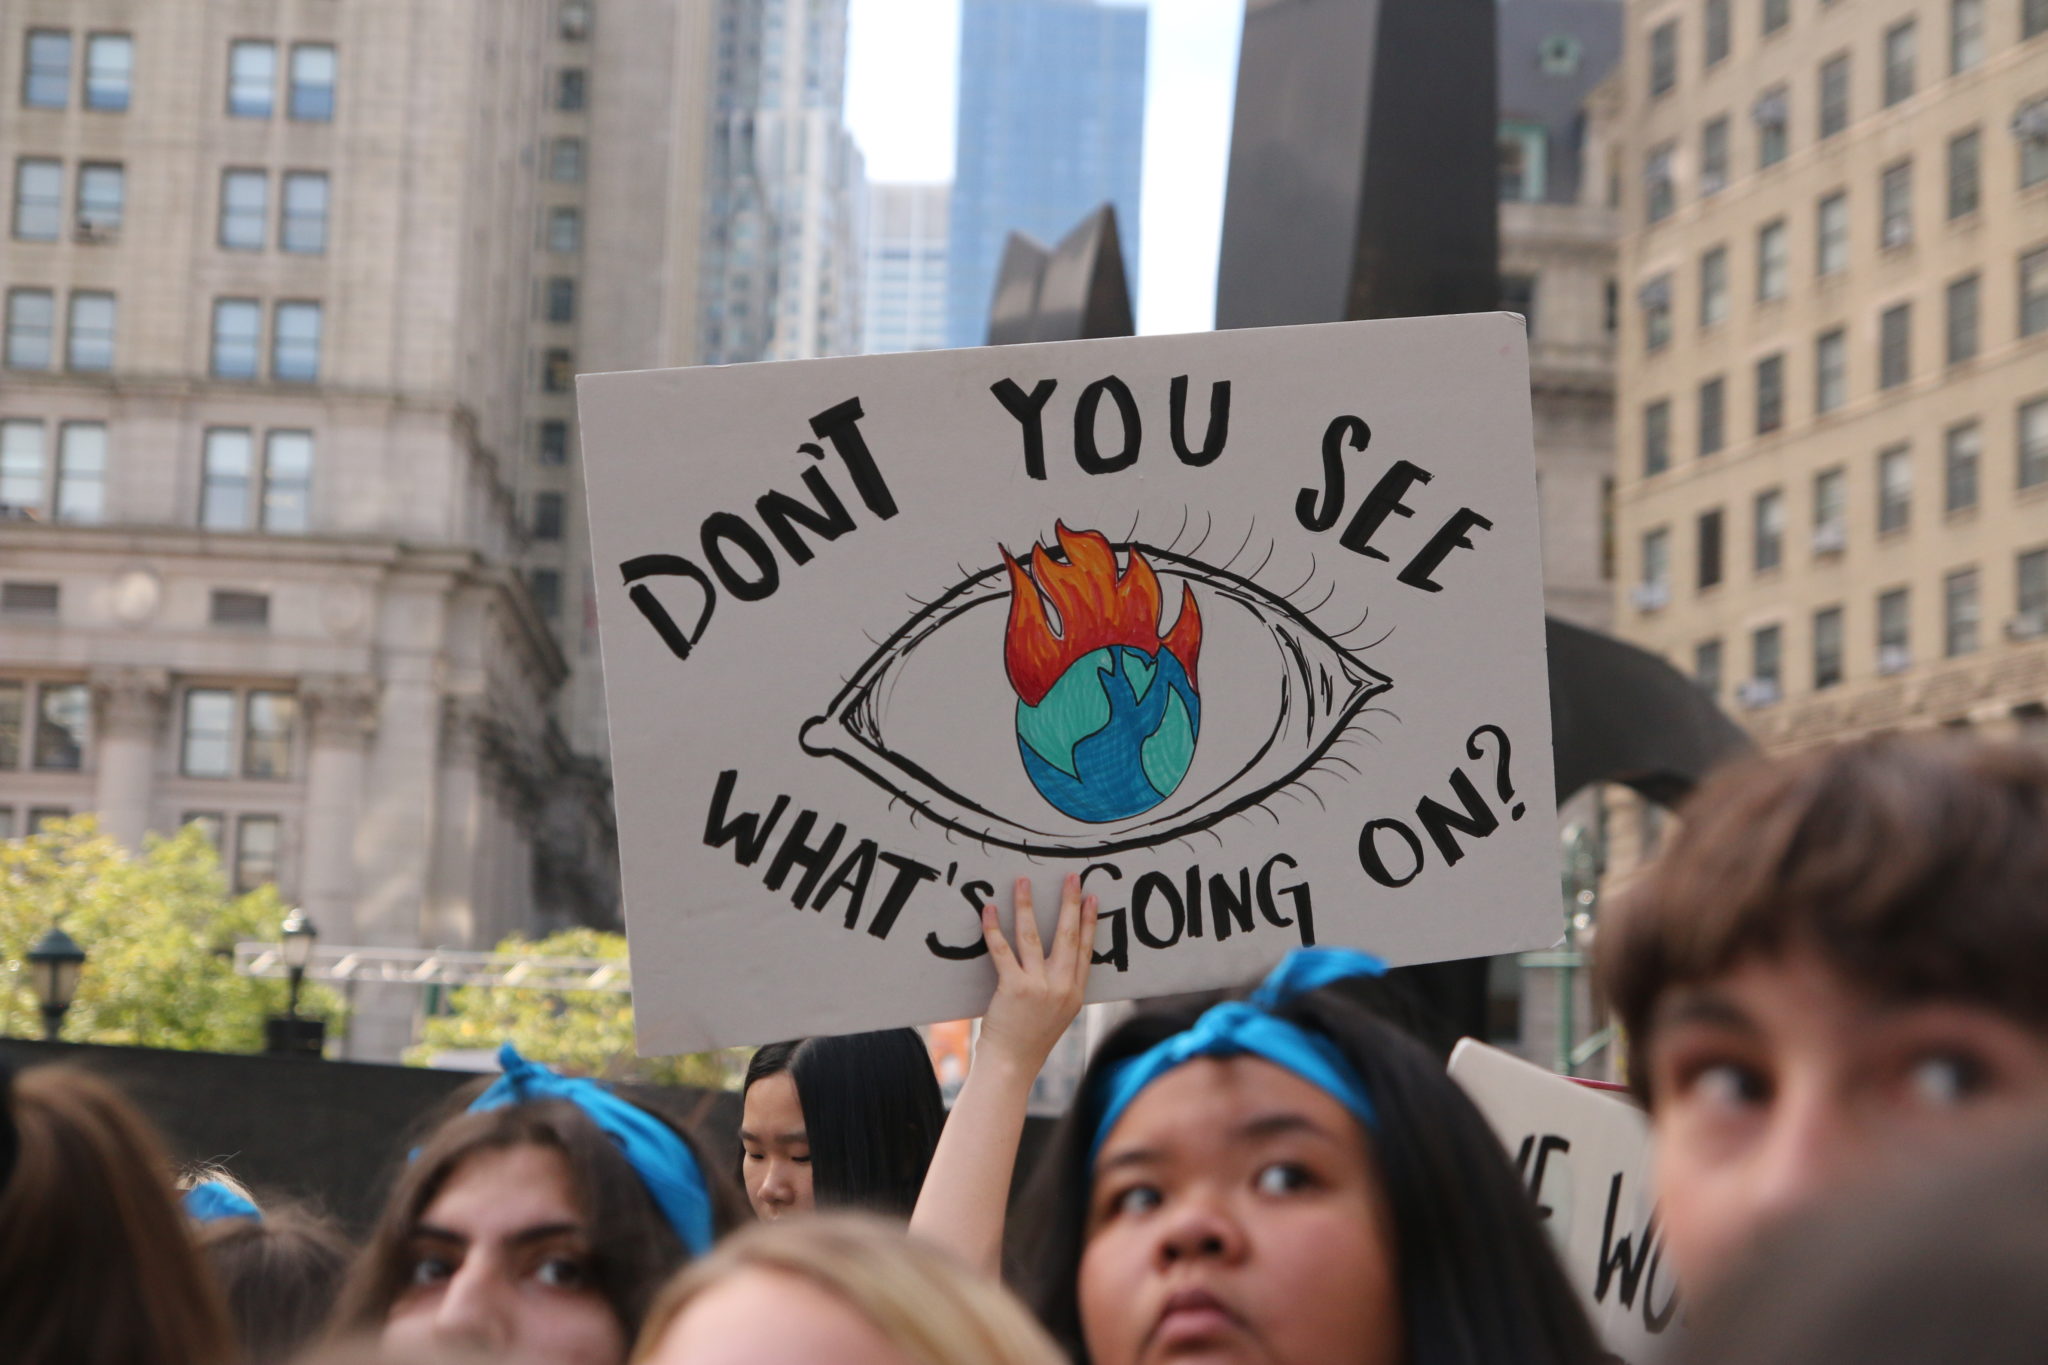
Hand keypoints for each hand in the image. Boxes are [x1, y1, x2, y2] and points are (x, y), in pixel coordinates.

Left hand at [975, 874, 1096, 1071]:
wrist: (1012, 1066)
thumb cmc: (1029, 1041)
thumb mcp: (1057, 1016)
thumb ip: (1060, 990)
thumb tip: (1056, 965)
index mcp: (1075, 993)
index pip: (1086, 950)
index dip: (1090, 923)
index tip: (1092, 899)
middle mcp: (1061, 987)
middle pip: (1069, 937)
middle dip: (1070, 903)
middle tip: (1071, 877)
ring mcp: (1039, 987)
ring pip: (1034, 937)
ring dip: (1028, 905)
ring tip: (1023, 882)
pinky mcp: (1014, 988)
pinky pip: (1003, 950)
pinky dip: (995, 928)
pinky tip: (991, 910)